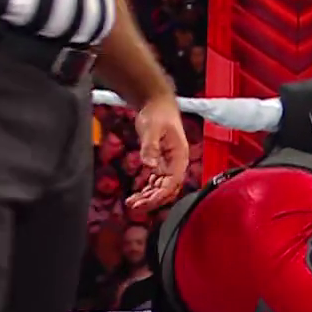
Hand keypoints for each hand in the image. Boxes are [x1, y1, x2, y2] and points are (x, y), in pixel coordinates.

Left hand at [126, 97, 189, 218]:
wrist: (157, 104)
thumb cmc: (158, 113)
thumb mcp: (152, 127)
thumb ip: (150, 146)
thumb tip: (149, 164)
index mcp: (180, 156)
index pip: (173, 182)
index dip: (160, 194)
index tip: (145, 202)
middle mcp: (177, 163)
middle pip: (168, 189)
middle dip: (153, 200)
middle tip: (134, 207)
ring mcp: (169, 164)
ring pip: (162, 188)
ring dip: (149, 197)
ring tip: (132, 204)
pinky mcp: (161, 163)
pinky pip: (156, 182)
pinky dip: (148, 190)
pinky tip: (137, 195)